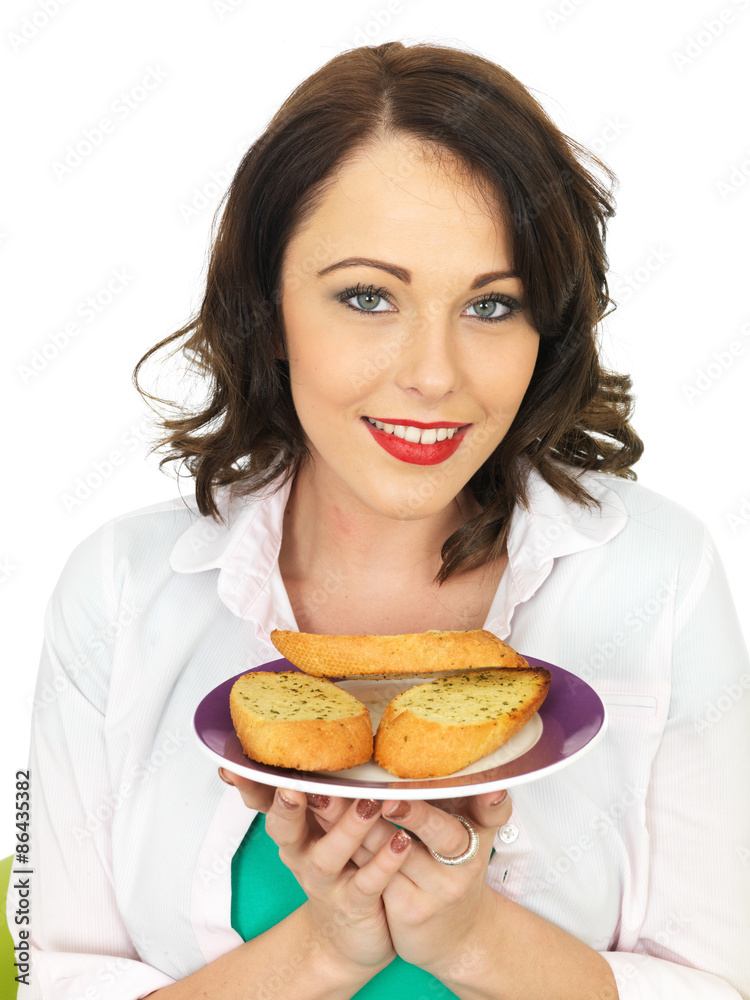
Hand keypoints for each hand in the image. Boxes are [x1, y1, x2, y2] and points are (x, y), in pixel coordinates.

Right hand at [219, 771, 412, 973]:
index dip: (249, 785)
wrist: (345, 940)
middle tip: (292, 788)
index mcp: (292, 831)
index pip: (264, 802)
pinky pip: (368, 882)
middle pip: (285, 829)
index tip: (234, 765)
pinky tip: (402, 842)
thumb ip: (316, 793)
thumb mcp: (318, 831)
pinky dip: (385, 862)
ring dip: (348, 827)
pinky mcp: (354, 904)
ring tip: (369, 803)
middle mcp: (301, 855)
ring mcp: (326, 882)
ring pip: (329, 855)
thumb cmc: (337, 869)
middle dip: (287, 807)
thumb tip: (308, 739)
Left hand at [307, 790, 512, 978]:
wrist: (459, 936)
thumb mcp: (474, 835)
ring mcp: (437, 891)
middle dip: (414, 812)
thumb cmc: (458, 869)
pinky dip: (352, 847)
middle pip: (442, 833)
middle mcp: (465, 865)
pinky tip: (328, 827)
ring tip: (331, 797)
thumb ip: (473, 801)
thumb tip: (472, 767)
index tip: (477, 787)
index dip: (489, 801)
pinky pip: (376, 874)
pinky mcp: (409, 911)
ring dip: (363, 822)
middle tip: (384, 795)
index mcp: (480, 834)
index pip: (491, 813)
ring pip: (396, 850)